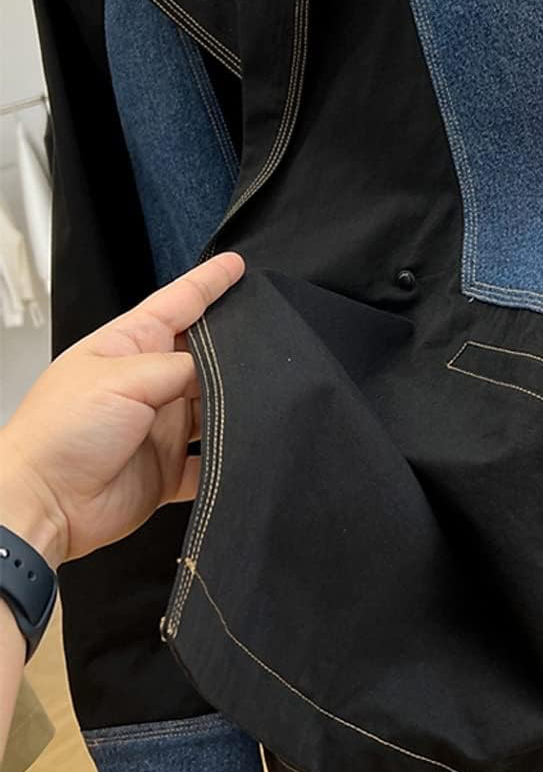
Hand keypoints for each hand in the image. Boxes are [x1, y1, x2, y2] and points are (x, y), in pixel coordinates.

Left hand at [0, 252, 244, 569]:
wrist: (43, 507)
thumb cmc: (59, 435)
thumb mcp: (122, 380)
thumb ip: (181, 369)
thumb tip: (224, 371)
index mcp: (129, 347)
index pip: (178, 303)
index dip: (208, 282)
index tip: (237, 264)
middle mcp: (148, 384)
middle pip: (205, 357)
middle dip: (235, 349)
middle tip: (268, 339)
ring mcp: (160, 426)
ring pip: (216, 407)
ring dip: (236, 406)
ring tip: (264, 398)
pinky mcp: (169, 468)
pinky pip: (210, 461)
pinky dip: (229, 459)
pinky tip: (246, 451)